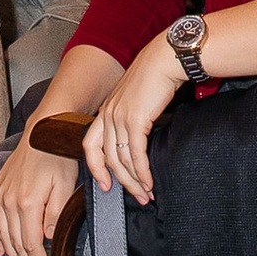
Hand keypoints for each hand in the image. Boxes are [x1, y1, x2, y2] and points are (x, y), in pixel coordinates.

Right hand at [0, 134, 78, 255]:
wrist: (42, 130)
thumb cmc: (58, 156)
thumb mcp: (65, 186)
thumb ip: (55, 215)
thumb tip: (47, 238)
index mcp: (27, 203)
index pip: (32, 245)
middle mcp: (8, 201)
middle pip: (17, 244)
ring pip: (4, 236)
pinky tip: (1, 251)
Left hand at [83, 41, 189, 205]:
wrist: (166, 59)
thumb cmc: (156, 76)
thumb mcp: (136, 99)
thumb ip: (131, 117)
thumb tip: (138, 141)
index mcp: (106, 111)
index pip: (90, 145)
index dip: (95, 168)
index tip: (105, 184)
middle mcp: (108, 115)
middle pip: (107, 158)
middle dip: (122, 182)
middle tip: (136, 196)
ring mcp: (119, 118)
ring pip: (121, 160)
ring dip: (135, 181)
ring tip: (147, 194)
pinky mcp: (134, 120)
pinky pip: (136, 154)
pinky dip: (143, 172)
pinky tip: (150, 182)